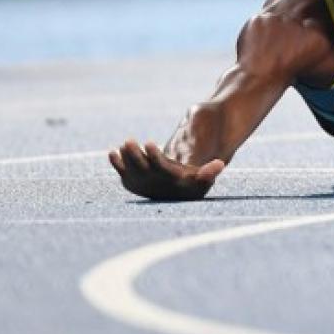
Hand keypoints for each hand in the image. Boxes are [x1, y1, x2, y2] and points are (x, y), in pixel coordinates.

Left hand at [108, 139, 224, 200]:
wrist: (175, 192)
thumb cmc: (191, 181)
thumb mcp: (202, 178)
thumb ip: (209, 172)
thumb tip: (220, 164)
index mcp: (171, 183)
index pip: (160, 170)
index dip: (154, 157)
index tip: (149, 143)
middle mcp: (155, 186)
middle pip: (142, 170)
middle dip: (134, 156)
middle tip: (129, 141)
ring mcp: (143, 185)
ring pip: (131, 171)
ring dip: (126, 158)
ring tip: (125, 143)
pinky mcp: (133, 182)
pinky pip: (123, 174)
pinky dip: (117, 164)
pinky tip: (113, 153)